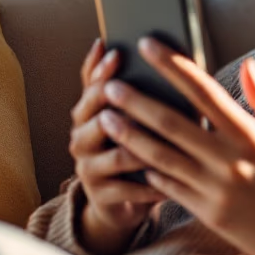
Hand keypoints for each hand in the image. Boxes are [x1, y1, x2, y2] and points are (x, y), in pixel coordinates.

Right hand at [68, 38, 165, 254]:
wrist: (121, 202)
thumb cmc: (135, 151)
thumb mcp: (135, 119)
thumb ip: (144, 91)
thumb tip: (168, 53)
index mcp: (89, 112)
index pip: (89, 84)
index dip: (101, 68)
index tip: (118, 52)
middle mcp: (82, 136)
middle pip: (92, 113)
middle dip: (113, 100)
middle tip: (133, 91)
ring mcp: (88, 167)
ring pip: (114, 152)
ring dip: (140, 147)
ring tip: (165, 142)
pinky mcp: (100, 195)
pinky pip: (126, 187)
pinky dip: (150, 184)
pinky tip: (172, 180)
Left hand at [100, 37, 254, 254]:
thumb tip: (247, 65)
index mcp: (250, 135)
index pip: (204, 91)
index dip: (173, 67)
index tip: (149, 46)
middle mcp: (229, 160)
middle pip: (171, 123)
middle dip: (136, 102)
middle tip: (110, 86)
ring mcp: (215, 188)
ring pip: (161, 157)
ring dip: (130, 136)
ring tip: (105, 119)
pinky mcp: (207, 213)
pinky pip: (169, 187)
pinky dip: (148, 170)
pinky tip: (129, 156)